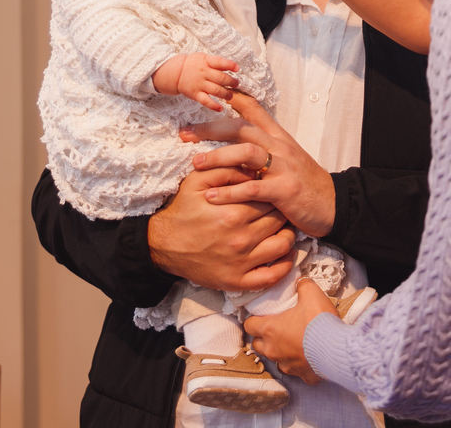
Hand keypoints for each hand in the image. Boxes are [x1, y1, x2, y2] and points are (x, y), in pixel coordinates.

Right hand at [148, 166, 296, 290]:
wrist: (162, 245)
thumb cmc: (182, 210)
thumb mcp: (196, 181)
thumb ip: (226, 169)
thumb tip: (254, 168)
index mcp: (233, 213)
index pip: (269, 198)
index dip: (272, 192)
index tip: (271, 190)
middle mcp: (241, 239)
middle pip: (278, 219)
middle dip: (281, 210)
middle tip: (280, 206)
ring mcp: (241, 263)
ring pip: (283, 245)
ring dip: (288, 234)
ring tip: (282, 227)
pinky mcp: (237, 282)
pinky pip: (272, 276)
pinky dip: (284, 266)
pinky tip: (284, 254)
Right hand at [152, 54, 239, 111]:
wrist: (176, 73)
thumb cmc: (194, 64)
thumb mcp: (204, 58)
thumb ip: (217, 62)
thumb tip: (233, 67)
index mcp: (206, 61)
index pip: (219, 62)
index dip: (230, 65)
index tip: (237, 69)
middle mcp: (203, 73)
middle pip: (221, 78)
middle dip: (232, 82)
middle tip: (236, 84)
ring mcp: (199, 84)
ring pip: (216, 90)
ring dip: (226, 94)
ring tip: (230, 95)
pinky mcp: (196, 94)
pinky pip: (206, 101)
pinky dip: (214, 106)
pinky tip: (221, 108)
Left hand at [181, 92, 336, 236]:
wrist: (335, 205)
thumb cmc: (307, 183)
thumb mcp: (288, 158)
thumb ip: (265, 148)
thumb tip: (237, 141)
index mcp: (279, 137)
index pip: (253, 108)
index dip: (230, 96)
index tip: (207, 92)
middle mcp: (281, 147)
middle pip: (242, 127)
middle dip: (210, 128)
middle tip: (185, 134)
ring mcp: (284, 167)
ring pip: (246, 152)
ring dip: (217, 157)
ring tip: (195, 165)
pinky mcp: (285, 190)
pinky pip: (253, 188)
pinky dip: (230, 192)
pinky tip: (212, 197)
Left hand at [245, 277, 336, 384]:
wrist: (336, 348)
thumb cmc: (318, 321)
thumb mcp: (311, 294)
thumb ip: (302, 285)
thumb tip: (300, 282)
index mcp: (270, 329)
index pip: (249, 325)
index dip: (253, 320)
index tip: (261, 317)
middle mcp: (273, 349)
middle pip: (257, 345)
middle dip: (263, 338)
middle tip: (276, 329)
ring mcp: (287, 364)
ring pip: (275, 360)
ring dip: (280, 353)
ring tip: (292, 344)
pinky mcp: (302, 376)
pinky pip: (296, 371)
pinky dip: (299, 365)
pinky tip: (309, 357)